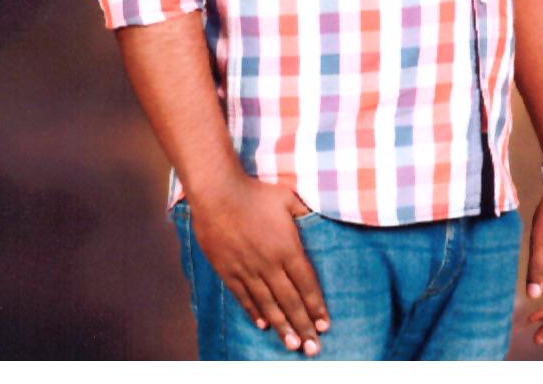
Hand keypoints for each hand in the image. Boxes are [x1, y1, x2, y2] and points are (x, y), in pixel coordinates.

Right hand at [188, 176, 328, 355]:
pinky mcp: (228, 270)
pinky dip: (254, 312)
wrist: (217, 193)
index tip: (325, 325)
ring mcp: (247, 269)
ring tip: (292, 344)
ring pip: (268, 304)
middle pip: (290, 300)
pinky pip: (244, 297)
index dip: (316, 306)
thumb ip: (304, 212)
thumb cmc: (255, 193)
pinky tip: (263, 325)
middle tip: (313, 348)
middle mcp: (269, 264)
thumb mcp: (287, 198)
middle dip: (303, 326)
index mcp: (287, 248)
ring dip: (282, 326)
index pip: (306, 284)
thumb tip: (318, 219)